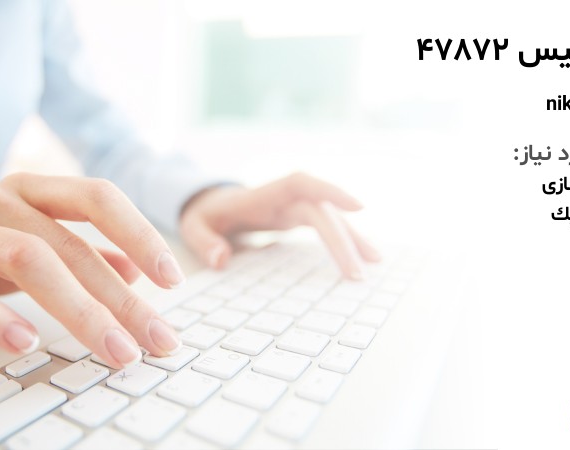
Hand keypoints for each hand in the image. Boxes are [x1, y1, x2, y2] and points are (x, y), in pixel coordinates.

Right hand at [0, 173, 183, 366]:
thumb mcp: (42, 247)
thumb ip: (88, 254)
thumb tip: (139, 273)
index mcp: (33, 190)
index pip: (97, 197)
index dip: (140, 233)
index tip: (173, 279)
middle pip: (68, 244)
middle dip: (119, 298)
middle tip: (153, 338)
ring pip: (23, 259)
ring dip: (76, 309)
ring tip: (110, 348)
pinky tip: (25, 342)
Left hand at [179, 172, 380, 277]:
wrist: (210, 204)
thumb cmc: (205, 214)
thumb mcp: (193, 226)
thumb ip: (203, 241)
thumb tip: (221, 259)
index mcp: (264, 194)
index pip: (302, 184)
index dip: (330, 191)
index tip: (359, 207)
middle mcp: (286, 197)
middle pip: (322, 211)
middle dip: (343, 239)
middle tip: (358, 273)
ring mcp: (295, 207)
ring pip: (332, 218)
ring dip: (354, 238)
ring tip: (376, 262)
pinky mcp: (300, 218)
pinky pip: (328, 226)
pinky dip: (345, 241)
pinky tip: (363, 258)